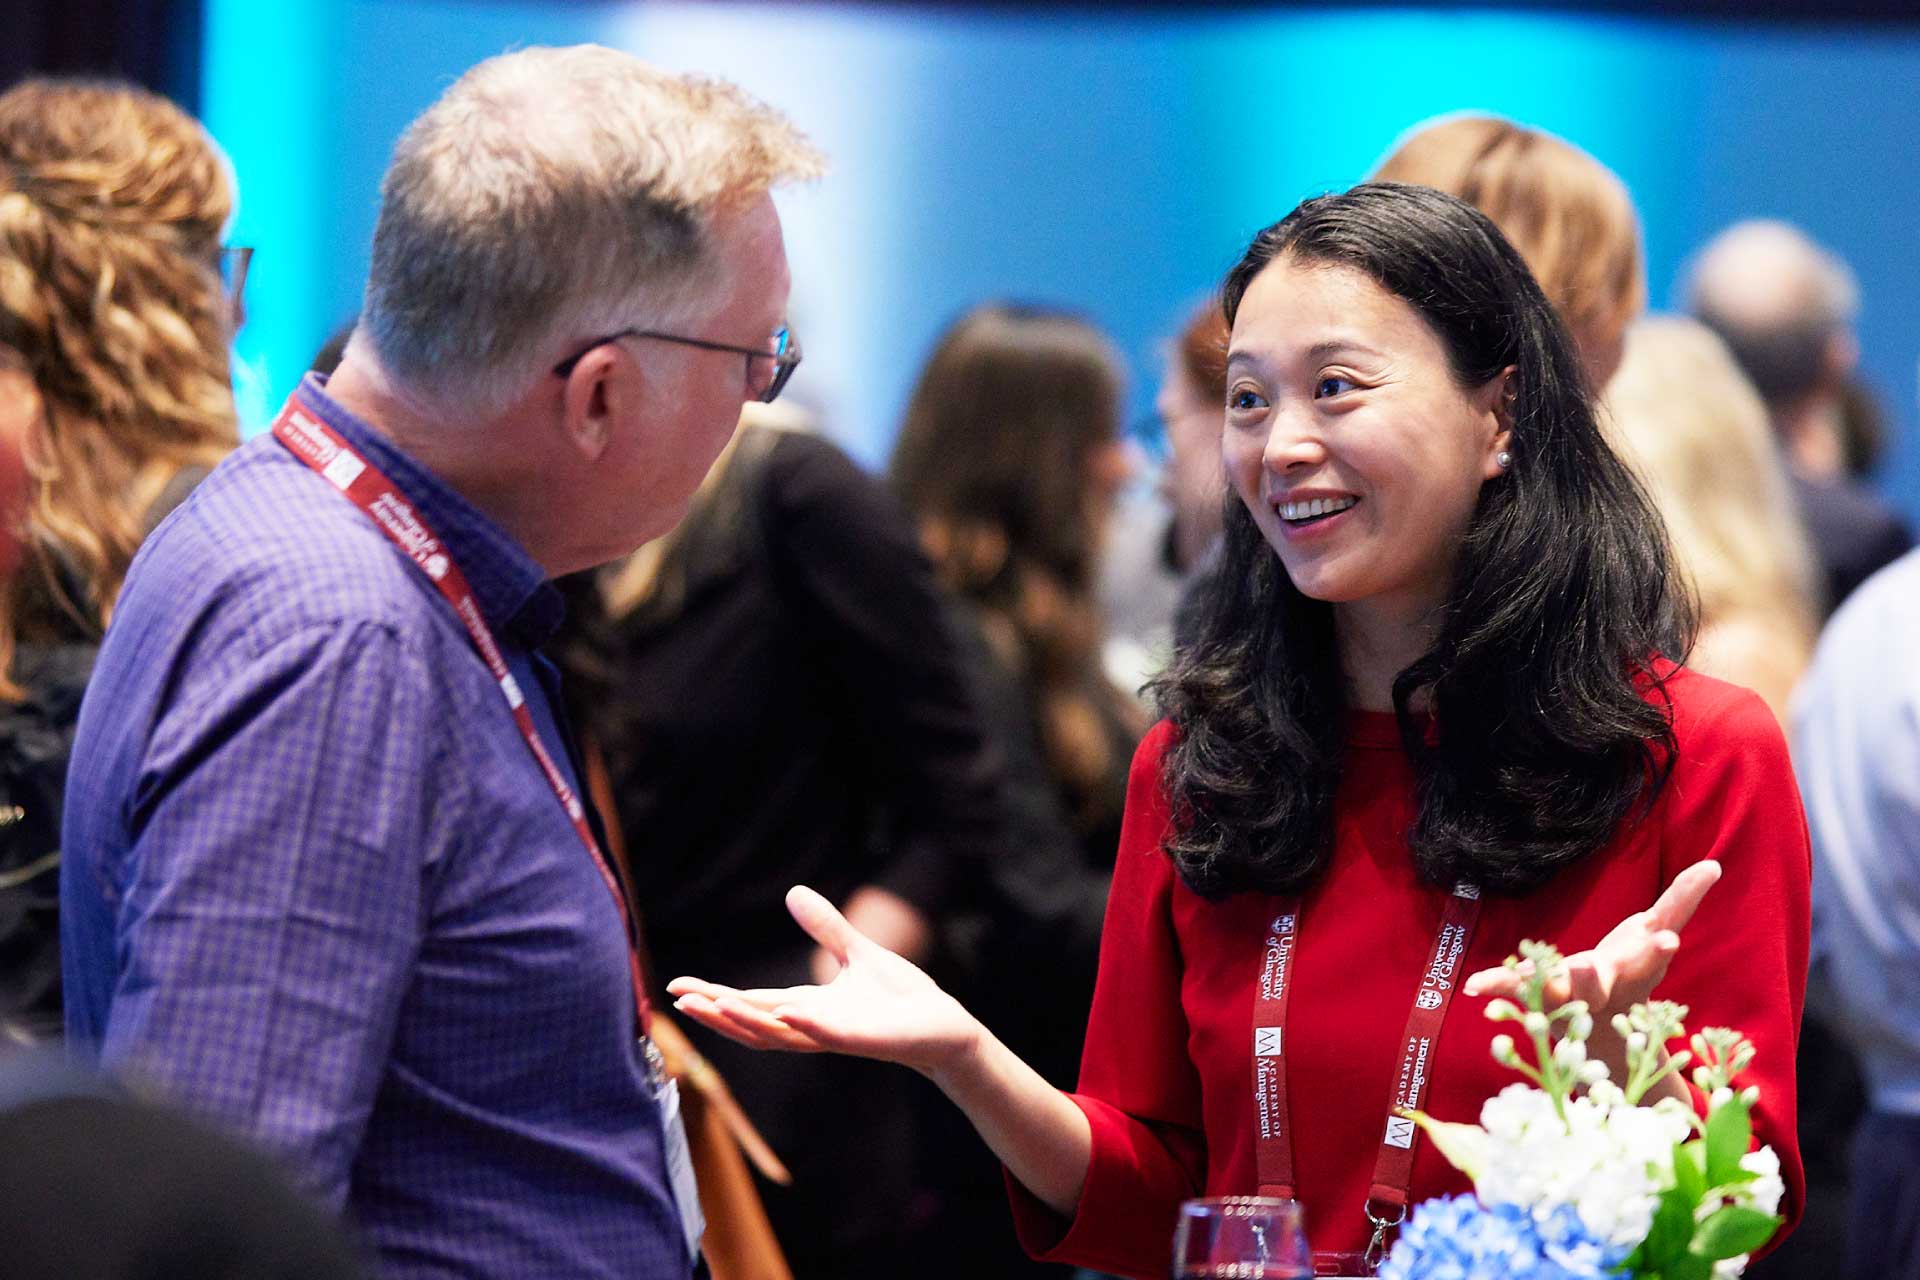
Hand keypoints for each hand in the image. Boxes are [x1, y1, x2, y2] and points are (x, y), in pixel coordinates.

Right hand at [668, 885, 981, 1078]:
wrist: (944, 1027)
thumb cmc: (901, 998)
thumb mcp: (857, 953)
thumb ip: (826, 928)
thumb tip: (794, 892)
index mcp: (807, 1007)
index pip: (752, 1003)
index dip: (714, 996)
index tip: (677, 986)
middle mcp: (814, 1027)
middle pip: (754, 1024)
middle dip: (715, 1013)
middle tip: (677, 1000)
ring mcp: (838, 1036)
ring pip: (782, 1035)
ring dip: (747, 1022)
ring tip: (711, 1007)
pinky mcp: (866, 1039)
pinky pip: (831, 1036)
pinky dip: (808, 1027)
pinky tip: (788, 1012)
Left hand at [1462, 860, 1721, 1097]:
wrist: (1605, 1029)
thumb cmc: (1631, 970)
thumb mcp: (1655, 934)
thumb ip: (1682, 901)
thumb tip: (1714, 865)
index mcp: (1633, 973)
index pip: (1648, 960)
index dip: (1657, 950)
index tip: (1667, 939)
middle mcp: (1600, 991)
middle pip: (1596, 987)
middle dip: (1591, 979)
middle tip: (1586, 966)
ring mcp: (1565, 996)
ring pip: (1552, 996)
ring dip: (1537, 988)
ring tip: (1519, 980)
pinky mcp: (1538, 994)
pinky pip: (1515, 990)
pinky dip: (1497, 986)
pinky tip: (1475, 986)